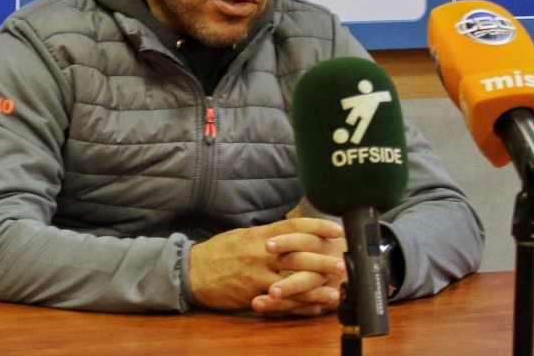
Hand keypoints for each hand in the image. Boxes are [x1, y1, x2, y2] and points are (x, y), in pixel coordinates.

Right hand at [188, 218, 345, 314]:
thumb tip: (292, 233)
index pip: (295, 226)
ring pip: (292, 281)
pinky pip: (280, 302)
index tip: (337, 230)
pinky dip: (299, 306)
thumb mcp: (244, 235)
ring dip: (316, 288)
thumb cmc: (219, 251)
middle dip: (322, 260)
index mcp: (261, 234)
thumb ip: (269, 235)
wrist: (192, 271)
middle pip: (298, 255)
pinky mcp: (252, 294)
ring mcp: (257, 275)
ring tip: (335, 292)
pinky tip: (314, 308)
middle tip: (341, 263)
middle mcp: (261, 253)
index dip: (318, 227)